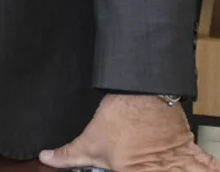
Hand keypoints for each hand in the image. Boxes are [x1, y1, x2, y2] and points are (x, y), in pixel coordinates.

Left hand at [39, 94, 219, 171]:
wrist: (144, 88)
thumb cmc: (120, 114)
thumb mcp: (91, 138)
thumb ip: (69, 155)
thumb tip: (46, 159)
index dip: (131, 170)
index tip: (131, 169)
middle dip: (163, 170)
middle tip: (154, 166)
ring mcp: (177, 162)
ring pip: (188, 171)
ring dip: (188, 170)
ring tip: (182, 168)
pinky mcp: (188, 146)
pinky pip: (205, 163)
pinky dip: (208, 166)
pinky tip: (212, 167)